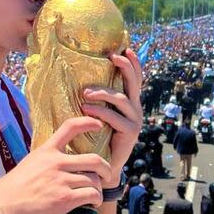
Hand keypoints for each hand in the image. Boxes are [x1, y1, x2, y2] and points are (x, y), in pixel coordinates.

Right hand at [0, 117, 111, 213]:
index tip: (99, 124)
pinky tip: (93, 203)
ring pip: (94, 180)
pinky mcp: (64, 199)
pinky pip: (91, 195)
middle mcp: (56, 163)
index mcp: (46, 151)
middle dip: (105, 168)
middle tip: (107, 175)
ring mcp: (61, 181)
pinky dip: (96, 199)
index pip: (70, 127)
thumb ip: (45, 161)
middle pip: (93, 159)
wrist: (0, 206)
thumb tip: (58, 164)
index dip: (88, 123)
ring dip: (99, 188)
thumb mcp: (28, 164)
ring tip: (95, 195)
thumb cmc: (11, 189)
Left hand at [80, 49, 142, 185]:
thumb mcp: (98, 115)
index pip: (135, 78)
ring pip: (122, 99)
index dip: (133, 63)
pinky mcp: (130, 132)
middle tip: (113, 57)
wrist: (104, 166)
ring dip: (103, 93)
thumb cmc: (97, 138)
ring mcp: (135, 120)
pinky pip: (115, 117)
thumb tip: (78, 81)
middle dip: (125, 67)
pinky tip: (87, 108)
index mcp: (130, 102)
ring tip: (85, 93)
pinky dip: (100, 111)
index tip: (125, 48)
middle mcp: (135, 108)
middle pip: (134, 83)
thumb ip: (95, 99)